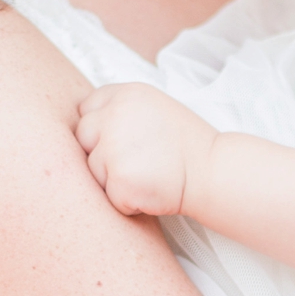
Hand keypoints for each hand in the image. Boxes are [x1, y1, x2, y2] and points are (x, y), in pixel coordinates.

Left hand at [74, 83, 217, 217]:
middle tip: (136, 162)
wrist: (212, 171)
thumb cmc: (188, 145)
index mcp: (125, 94)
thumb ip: (121, 110)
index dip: (99, 129)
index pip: (86, 109)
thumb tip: (90, 124)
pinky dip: (127, 201)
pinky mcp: (119, 179)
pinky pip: (108, 196)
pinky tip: (151, 190)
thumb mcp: (154, 108)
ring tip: (148, 175)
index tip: (120, 141)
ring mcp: (114, 147)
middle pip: (82, 138)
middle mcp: (115, 115)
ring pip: (92, 170)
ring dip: (114, 180)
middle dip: (101, 154)